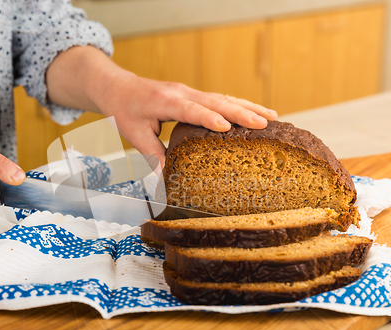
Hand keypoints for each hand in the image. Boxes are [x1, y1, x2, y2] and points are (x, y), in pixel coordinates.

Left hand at [47, 45, 276, 168]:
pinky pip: (220, 98)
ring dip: (247, 106)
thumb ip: (153, 156)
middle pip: (216, 100)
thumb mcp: (135, 135)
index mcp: (165, 101)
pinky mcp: (193, 93)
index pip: (191, 110)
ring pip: (223, 97)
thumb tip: (165, 182)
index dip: (208, 118)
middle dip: (242, 112)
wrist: (118, 86)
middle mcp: (181, 93)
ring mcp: (189, 91)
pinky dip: (238, 104)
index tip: (226, 127)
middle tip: (265, 123)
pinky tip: (254, 111)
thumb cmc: (125, 110)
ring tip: (272, 117)